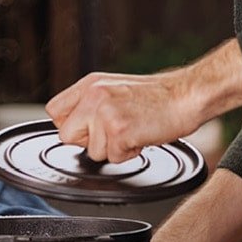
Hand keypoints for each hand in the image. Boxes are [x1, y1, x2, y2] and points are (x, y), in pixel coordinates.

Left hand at [48, 40, 241, 164]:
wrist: (187, 95)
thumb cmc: (158, 97)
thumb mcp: (115, 89)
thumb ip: (91, 104)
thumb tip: (73, 127)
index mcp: (90, 84)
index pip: (55, 112)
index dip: (73, 126)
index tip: (91, 128)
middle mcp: (93, 95)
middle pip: (67, 136)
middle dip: (90, 142)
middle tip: (117, 131)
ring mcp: (105, 112)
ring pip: (91, 152)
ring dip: (113, 149)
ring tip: (134, 130)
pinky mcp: (119, 130)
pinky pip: (114, 158)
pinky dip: (129, 154)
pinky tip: (142, 136)